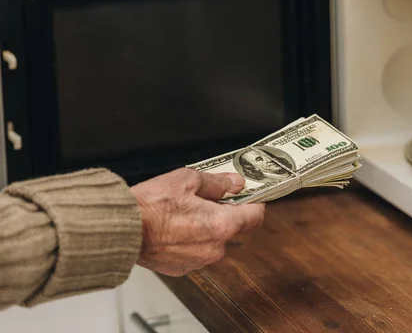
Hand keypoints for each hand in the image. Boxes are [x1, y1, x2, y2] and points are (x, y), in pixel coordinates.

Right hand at [130, 168, 264, 275]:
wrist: (120, 230)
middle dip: (222, 212)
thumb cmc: (150, 206)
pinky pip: (194, 251)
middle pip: (231, 227)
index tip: (251, 195)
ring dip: (204, 227)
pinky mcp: (181, 268)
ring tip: (181, 213)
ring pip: (212, 240)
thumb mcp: (188, 180)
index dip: (254, 202)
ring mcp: (198, 261)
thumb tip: (234, 183)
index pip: (255, 216)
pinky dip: (188, 240)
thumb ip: (217, 182)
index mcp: (222, 225)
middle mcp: (214, 248)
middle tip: (203, 198)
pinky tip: (172, 228)